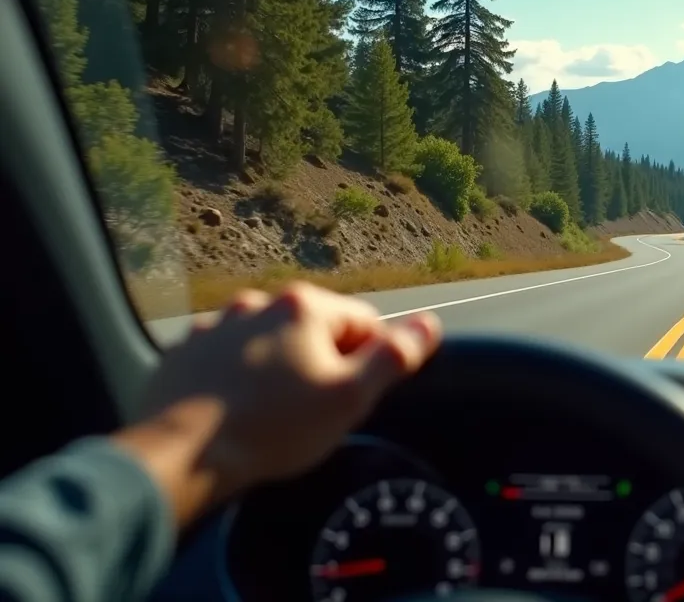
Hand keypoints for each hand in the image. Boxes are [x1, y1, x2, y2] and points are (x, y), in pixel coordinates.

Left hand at [115, 282, 440, 525]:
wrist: (182, 454)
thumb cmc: (274, 428)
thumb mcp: (350, 398)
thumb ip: (395, 356)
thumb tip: (429, 324)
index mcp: (305, 307)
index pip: (364, 323)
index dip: (367, 363)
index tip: (349, 398)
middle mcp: (258, 302)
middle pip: (314, 329)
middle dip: (319, 363)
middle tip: (311, 412)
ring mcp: (216, 324)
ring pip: (268, 342)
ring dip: (276, 367)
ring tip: (269, 414)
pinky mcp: (184, 350)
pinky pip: (226, 357)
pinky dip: (236, 376)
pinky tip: (234, 410)